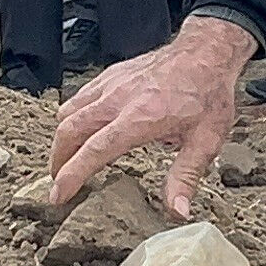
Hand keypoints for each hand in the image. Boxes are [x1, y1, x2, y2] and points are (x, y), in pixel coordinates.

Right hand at [52, 16, 258, 216]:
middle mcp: (118, 100)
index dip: (71, 175)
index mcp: (139, 119)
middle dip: (58, 161)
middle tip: (58, 183)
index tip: (58, 196)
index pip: (94, 151)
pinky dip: (71, 116)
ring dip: (62, 139)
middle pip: (70, 131)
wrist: (206, 53)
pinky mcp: (111, 75)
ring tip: (65, 160)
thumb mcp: (206, 141)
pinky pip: (79, 97)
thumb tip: (177, 212)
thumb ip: (186, 177)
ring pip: (68, 112)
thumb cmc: (208, 95)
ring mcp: (111, 85)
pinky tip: (81, 129)